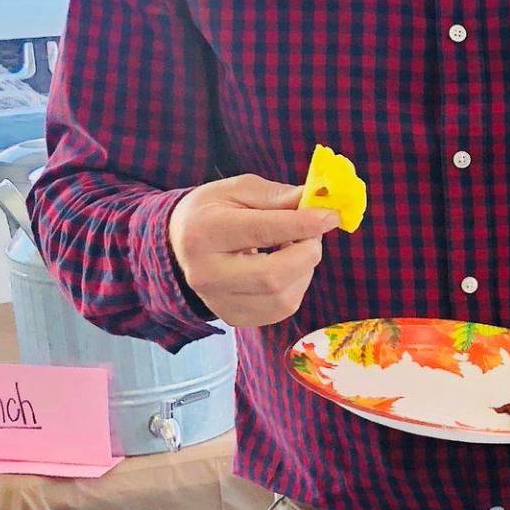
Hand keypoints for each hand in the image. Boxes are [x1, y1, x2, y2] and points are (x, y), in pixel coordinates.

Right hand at [167, 176, 336, 327]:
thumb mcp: (238, 190)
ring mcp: (219, 302)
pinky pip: (282, 308)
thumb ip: (277, 196)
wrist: (179, 245)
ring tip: (293, 247)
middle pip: (274, 275)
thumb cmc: (212, 212)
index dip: (302, 224)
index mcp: (204, 233)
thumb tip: (316, 201)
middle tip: (313, 233)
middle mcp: (207, 274)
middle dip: (307, 252)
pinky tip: (283, 267)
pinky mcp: (234, 318)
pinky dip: (295, 285)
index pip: (261, 231)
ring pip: (283, 297)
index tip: (330, 215)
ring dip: (303, 269)